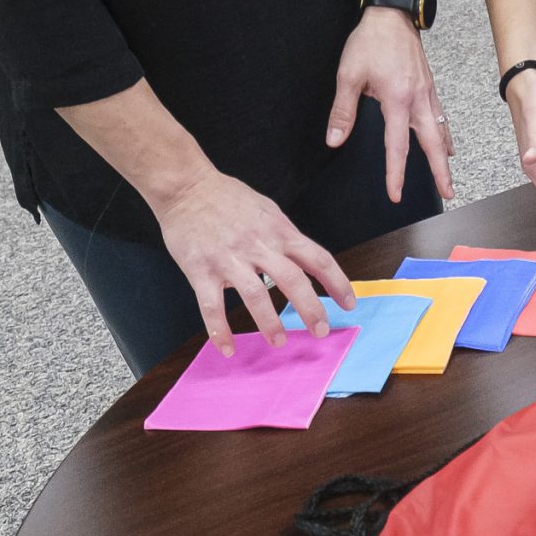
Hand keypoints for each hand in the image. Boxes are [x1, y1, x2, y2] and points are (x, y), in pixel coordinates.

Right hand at [151, 168, 354, 354]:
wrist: (187, 187)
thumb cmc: (228, 197)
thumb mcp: (267, 210)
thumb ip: (283, 237)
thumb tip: (300, 261)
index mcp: (279, 231)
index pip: (318, 258)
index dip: (337, 283)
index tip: (349, 303)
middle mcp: (258, 245)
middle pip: (292, 279)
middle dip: (311, 308)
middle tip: (321, 331)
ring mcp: (229, 258)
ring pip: (255, 295)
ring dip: (269, 322)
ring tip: (279, 342)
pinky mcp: (201, 269)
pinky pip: (212, 306)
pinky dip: (220, 330)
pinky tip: (227, 348)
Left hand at [327, 7, 453, 203]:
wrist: (392, 14)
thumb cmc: (371, 41)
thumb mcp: (349, 75)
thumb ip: (343, 110)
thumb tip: (335, 139)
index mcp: (397, 99)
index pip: (397, 145)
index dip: (395, 172)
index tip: (395, 193)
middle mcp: (418, 98)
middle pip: (433, 143)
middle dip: (441, 171)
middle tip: (449, 193)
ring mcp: (427, 91)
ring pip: (441, 130)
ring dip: (444, 155)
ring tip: (449, 175)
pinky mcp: (429, 84)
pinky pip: (441, 115)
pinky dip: (445, 132)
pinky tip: (445, 141)